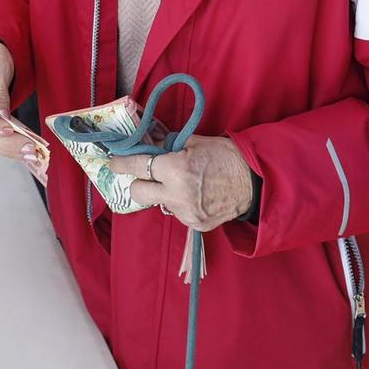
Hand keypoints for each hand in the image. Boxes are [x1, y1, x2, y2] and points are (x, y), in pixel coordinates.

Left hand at [109, 136, 256, 231]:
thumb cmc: (225, 156)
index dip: (122, 163)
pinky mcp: (195, 225)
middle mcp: (176, 194)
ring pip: (159, 203)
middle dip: (139, 182)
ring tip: (183, 184)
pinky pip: (176, 213)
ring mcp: (185, 213)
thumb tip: (148, 144)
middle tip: (147, 175)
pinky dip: (180, 203)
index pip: (138, 166)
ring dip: (163, 193)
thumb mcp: (194, 142)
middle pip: (139, 192)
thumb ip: (168, 146)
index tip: (114, 162)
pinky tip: (196, 195)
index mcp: (175, 169)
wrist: (254, 182)